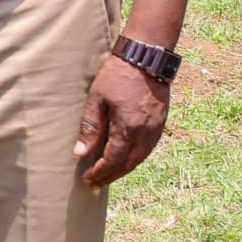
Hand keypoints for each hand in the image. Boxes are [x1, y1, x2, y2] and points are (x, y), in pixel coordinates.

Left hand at [75, 49, 171, 188]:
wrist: (147, 57)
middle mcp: (145, 133)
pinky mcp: (161, 123)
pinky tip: (126, 159)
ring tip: (108, 175)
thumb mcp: (97, 99)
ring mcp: (156, 129)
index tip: (88, 180)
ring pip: (140, 158)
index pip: (112, 160)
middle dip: (111, 176)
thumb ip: (89, 127)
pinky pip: (148, 148)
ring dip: (124, 169)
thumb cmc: (118, 75)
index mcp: (128, 129)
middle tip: (96, 184)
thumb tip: (80, 153)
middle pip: (127, 164)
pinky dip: (135, 158)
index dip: (100, 173)